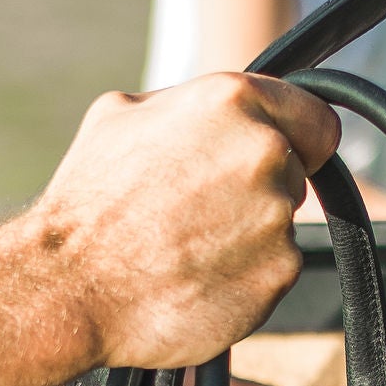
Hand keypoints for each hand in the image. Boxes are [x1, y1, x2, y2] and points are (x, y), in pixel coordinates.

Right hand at [33, 72, 341, 375]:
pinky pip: (273, 269)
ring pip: (280, 222)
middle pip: (294, 172)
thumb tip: (221, 110)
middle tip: (199, 210)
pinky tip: (195, 275)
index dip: (297, 139)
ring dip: (248, 234)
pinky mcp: (278, 272)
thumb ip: (187, 104)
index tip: (280, 158)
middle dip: (257, 187)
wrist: (70, 285)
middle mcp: (265, 151)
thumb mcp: (122, 115)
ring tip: (185, 244)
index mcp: (232, 100)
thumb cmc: (87, 200)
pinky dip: (244, 275)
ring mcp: (276, 215)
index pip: (315, 118)